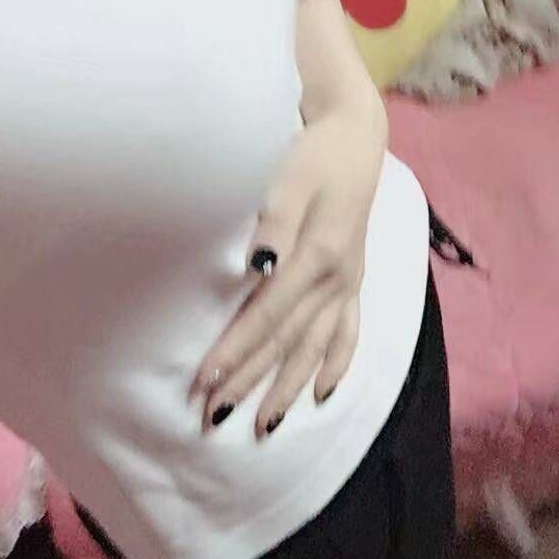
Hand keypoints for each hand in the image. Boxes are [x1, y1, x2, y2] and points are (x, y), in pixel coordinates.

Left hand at [192, 99, 386, 437]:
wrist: (355, 134)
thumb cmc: (313, 152)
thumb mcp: (290, 176)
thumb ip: (274, 221)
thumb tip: (256, 265)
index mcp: (315, 255)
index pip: (266, 316)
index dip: (235, 351)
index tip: (203, 382)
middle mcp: (335, 277)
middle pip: (287, 340)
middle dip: (251, 380)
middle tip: (215, 416)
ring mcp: (347, 281)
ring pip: (316, 346)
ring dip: (289, 387)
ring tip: (264, 425)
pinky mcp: (354, 277)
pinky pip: (349, 331)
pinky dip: (336, 364)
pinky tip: (321, 393)